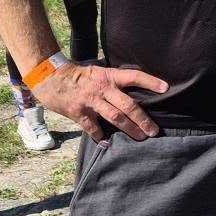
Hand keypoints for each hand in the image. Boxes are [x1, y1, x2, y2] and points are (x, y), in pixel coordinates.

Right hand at [30, 62, 168, 144]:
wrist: (50, 77)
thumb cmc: (77, 75)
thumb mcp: (98, 71)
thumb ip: (113, 81)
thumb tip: (132, 90)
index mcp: (109, 76)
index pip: (134, 76)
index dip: (150, 81)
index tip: (165, 88)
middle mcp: (102, 88)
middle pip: (128, 105)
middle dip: (143, 119)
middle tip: (154, 131)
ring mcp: (91, 101)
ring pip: (115, 118)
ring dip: (130, 129)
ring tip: (141, 138)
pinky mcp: (78, 113)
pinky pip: (92, 128)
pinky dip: (100, 137)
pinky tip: (107, 143)